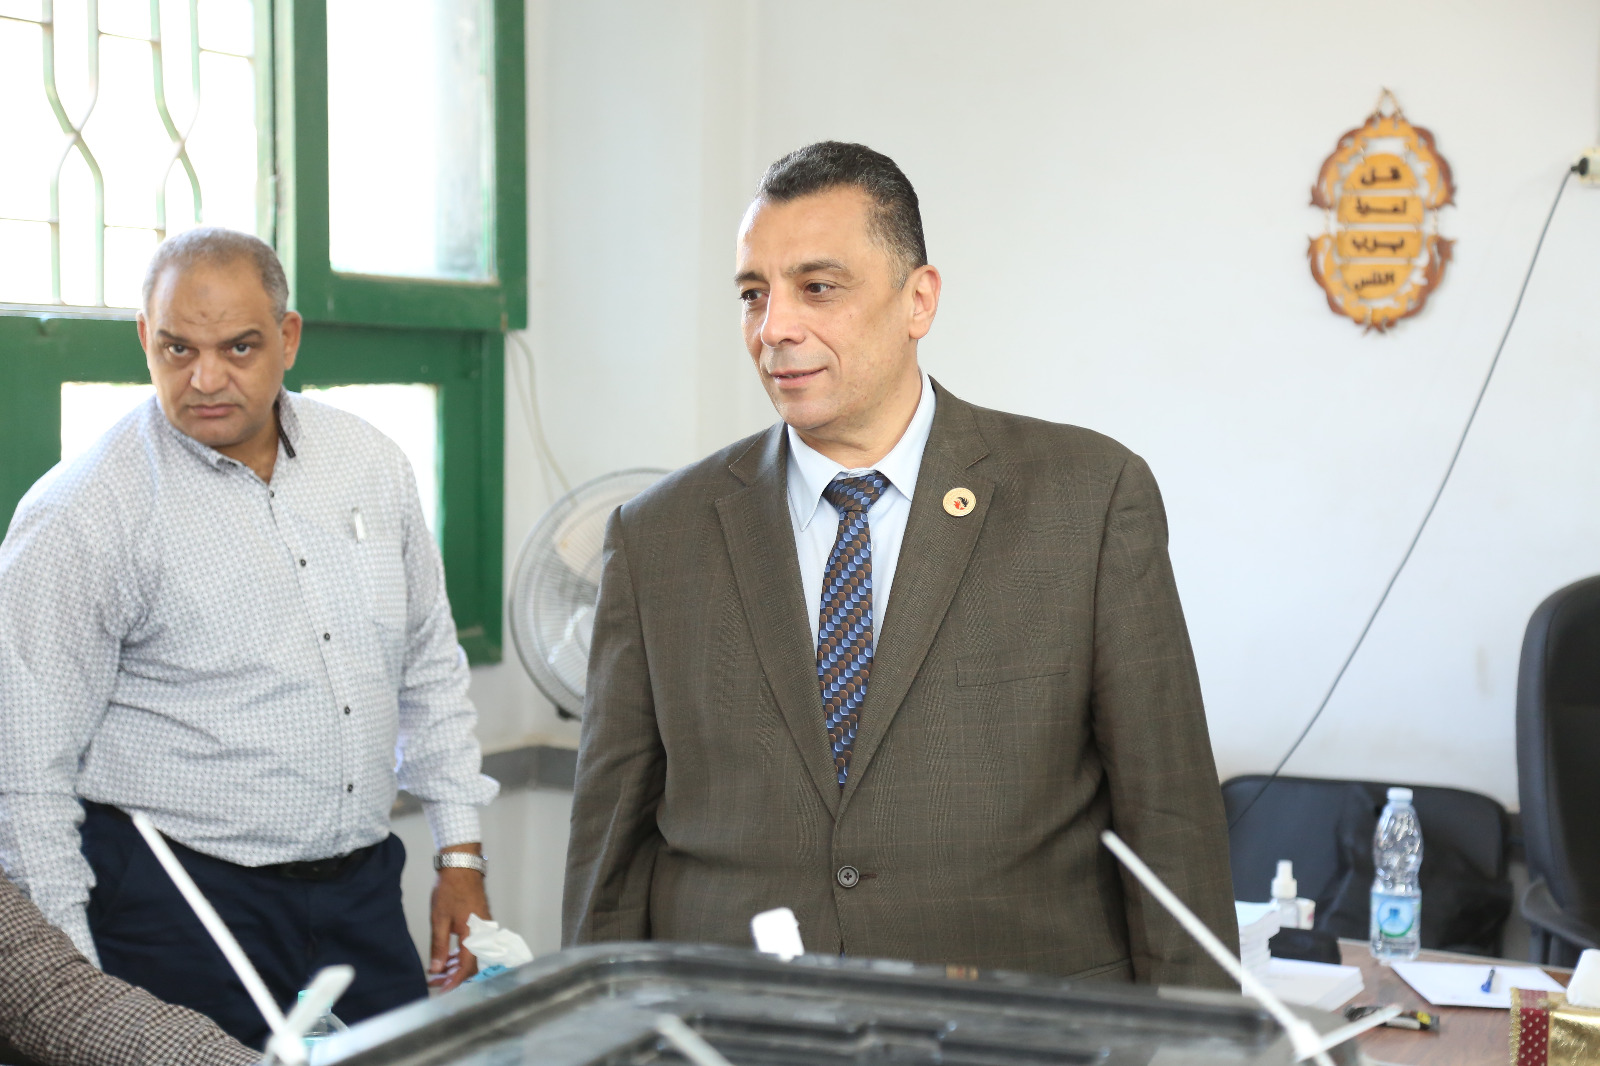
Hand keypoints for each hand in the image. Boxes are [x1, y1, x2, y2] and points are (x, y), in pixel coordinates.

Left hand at [427, 843, 489, 991]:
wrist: (461, 866)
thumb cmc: (450, 890)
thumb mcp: (439, 920)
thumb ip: (439, 947)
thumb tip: (436, 969)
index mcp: (474, 935)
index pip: (466, 968)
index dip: (454, 982)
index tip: (442, 992)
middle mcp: (483, 934)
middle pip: (471, 964)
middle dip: (453, 976)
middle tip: (434, 982)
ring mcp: (483, 928)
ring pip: (472, 955)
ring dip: (455, 966)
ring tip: (437, 971)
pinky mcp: (480, 923)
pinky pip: (472, 946)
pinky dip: (460, 954)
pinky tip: (447, 956)